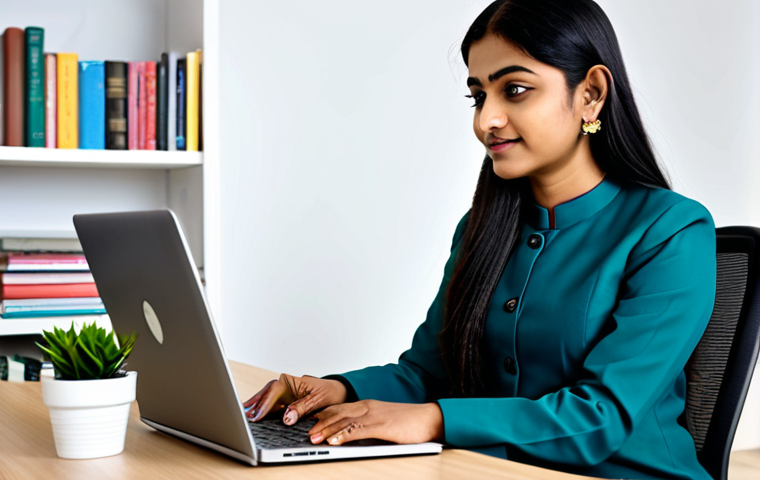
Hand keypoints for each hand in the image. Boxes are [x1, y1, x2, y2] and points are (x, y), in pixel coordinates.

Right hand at [243, 373, 346, 424]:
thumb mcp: (317, 401)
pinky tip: (253, 416)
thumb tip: (286, 418)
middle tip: (244, 416)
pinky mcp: (284, 402)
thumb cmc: (329, 393)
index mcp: (292, 381)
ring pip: (265, 400)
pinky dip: (261, 411)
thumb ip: (301, 409)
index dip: (265, 404)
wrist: (337, 393)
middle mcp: (285, 385)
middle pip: (266, 394)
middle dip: (255, 405)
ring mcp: (283, 394)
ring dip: (255, 407)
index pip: (275, 391)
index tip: (258, 416)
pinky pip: (270, 406)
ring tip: (243, 415)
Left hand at [307, 400, 443, 445]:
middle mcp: (368, 407)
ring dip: (327, 430)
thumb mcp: (384, 420)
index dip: (324, 415)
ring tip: (314, 438)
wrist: (428, 418)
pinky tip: (334, 441)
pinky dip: (344, 435)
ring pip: (344, 421)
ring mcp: (374, 416)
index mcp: (368, 405)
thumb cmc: (408, 421)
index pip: (340, 408)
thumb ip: (368, 424)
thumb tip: (354, 432)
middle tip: (307, 433)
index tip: (310, 422)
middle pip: (338, 414)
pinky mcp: (381, 426)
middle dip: (321, 424)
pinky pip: (358, 430)